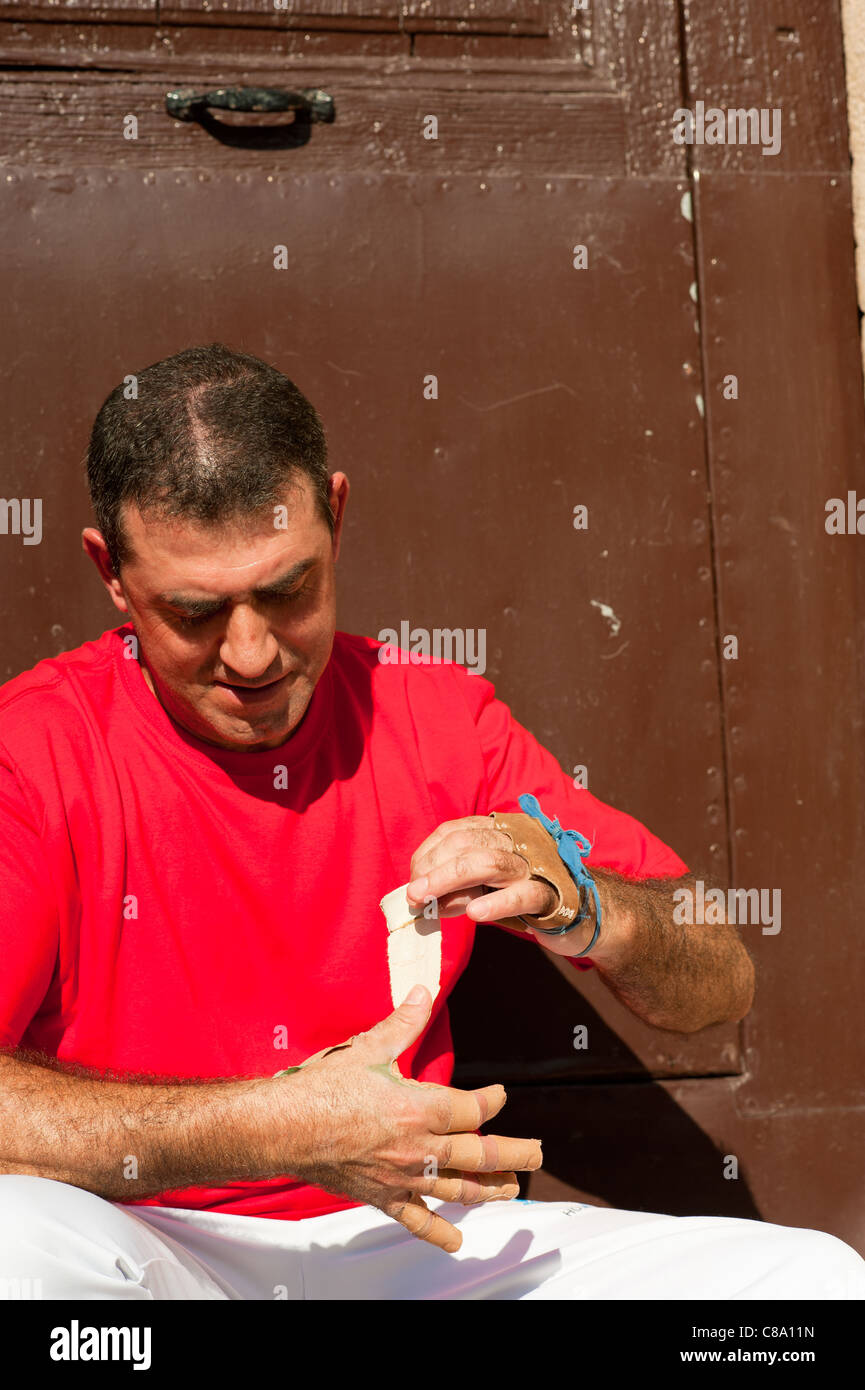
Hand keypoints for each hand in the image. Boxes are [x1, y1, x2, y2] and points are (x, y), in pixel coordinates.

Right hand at [280, 986, 541, 1252]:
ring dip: (489, 1189)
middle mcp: (417, 1147)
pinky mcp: (382, 1196)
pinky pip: (417, 1220)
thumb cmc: (322, 1090)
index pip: (473, 1108)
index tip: (502, 1095)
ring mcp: (401, 1176)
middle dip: (514, 1153)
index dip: (493, 1101)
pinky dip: (439, 1232)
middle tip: (537, 1152)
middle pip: (479, 1154)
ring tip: (511, 1189)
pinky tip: (457, 1241)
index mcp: (418, 1107)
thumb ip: (403, 1024)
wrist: (281, 1129)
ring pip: (457, 1189)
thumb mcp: (368, 1049)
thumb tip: (424, 991)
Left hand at [406, 815, 602, 957]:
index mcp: (502, 832)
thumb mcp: (488, 891)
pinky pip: (523, 894)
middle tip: (413, 893)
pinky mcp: (553, 894)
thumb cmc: (530, 897)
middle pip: (467, 844)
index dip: (428, 853)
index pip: (456, 831)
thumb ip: (459, 890)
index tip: (413, 879)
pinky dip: (496, 903)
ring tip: (428, 899)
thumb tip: (423, 899)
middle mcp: (518, 841)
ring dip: (451, 880)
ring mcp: (537, 865)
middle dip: (433, 867)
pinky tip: (474, 913)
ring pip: (489, 862)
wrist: (587, 913)